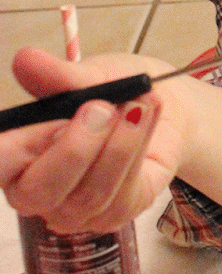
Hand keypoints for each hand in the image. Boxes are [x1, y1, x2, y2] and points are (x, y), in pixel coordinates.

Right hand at [0, 48, 185, 234]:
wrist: (156, 102)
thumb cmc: (108, 90)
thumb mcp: (85, 75)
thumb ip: (56, 76)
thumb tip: (26, 59)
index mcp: (14, 154)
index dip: (14, 149)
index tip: (51, 120)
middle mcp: (36, 190)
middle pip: (39, 193)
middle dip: (74, 150)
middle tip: (102, 107)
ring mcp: (74, 209)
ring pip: (88, 196)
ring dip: (118, 145)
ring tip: (137, 103)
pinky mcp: (115, 214)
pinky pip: (123, 194)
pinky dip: (137, 148)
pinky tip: (147, 115)